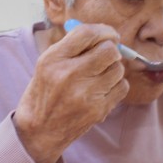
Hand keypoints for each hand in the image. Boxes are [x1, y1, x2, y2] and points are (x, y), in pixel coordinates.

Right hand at [14, 23, 128, 162]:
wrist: (40, 131)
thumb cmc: (45, 93)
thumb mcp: (47, 64)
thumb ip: (72, 46)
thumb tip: (104, 33)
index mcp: (53, 59)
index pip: (87, 33)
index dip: (104, 30)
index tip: (109, 35)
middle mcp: (69, 74)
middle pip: (109, 50)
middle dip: (111, 49)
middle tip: (106, 54)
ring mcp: (86, 94)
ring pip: (118, 68)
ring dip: (113, 68)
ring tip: (100, 75)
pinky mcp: (98, 109)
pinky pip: (122, 87)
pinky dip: (116, 85)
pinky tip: (102, 89)